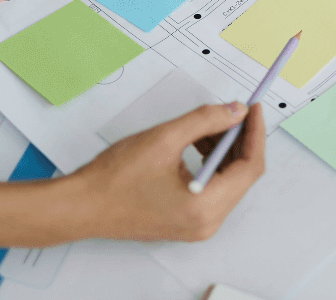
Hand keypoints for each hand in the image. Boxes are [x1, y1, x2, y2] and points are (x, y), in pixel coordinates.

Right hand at [68, 102, 264, 241]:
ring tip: (209, 124)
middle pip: (241, 176)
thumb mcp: (165, 138)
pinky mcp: (185, 221)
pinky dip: (210, 164)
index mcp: (204, 207)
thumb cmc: (114, 179)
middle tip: (233, 111)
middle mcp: (205, 223)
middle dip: (239, 140)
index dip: (254, 133)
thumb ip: (206, 120)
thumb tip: (236, 111)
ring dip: (223, 151)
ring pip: (226, 182)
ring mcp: (195, 226)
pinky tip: (197, 143)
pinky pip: (211, 190)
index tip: (253, 109)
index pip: (249, 167)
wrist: (81, 206)